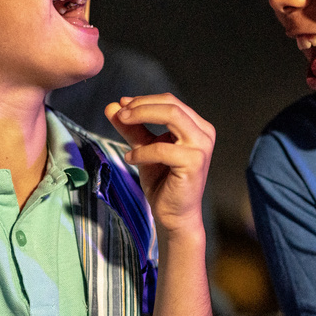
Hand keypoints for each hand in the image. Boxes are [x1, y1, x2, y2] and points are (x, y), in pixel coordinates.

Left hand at [104, 94, 214, 234]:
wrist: (174, 215)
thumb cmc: (163, 182)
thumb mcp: (144, 148)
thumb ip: (132, 128)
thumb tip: (111, 106)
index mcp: (197, 127)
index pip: (170, 101)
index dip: (144, 100)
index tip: (121, 104)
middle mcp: (204, 133)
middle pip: (171, 104)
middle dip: (142, 105)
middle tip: (120, 113)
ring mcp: (201, 148)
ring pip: (172, 116)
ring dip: (142, 116)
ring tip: (123, 123)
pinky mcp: (194, 163)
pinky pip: (162, 149)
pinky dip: (142, 151)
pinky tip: (130, 158)